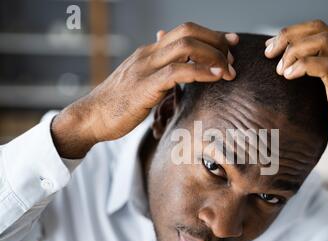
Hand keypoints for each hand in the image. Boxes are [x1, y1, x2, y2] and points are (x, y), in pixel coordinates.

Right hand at [52, 22, 238, 158]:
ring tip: (229, 71)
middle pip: (188, 32)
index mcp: (149, 52)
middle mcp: (148, 54)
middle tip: (232, 59)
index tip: (231, 43)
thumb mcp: (141, 82)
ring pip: (185, 47)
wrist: (91, 117)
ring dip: (213, 56)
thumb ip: (160, 72)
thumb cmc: (119, 104)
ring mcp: (145, 68)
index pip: (185, 31)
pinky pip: (178, 72)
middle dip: (216, 42)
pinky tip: (216, 77)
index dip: (212, 35)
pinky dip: (201, 72)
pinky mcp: (144, 86)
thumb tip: (179, 66)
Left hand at [264, 20, 327, 205]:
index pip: (318, 29)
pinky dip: (304, 66)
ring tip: (280, 70)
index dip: (291, 33)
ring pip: (323, 43)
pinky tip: (289, 76)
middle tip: (269, 55)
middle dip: (288, 37)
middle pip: (319, 30)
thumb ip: (316, 77)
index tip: (271, 48)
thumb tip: (286, 70)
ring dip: (294, 52)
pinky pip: (326, 67)